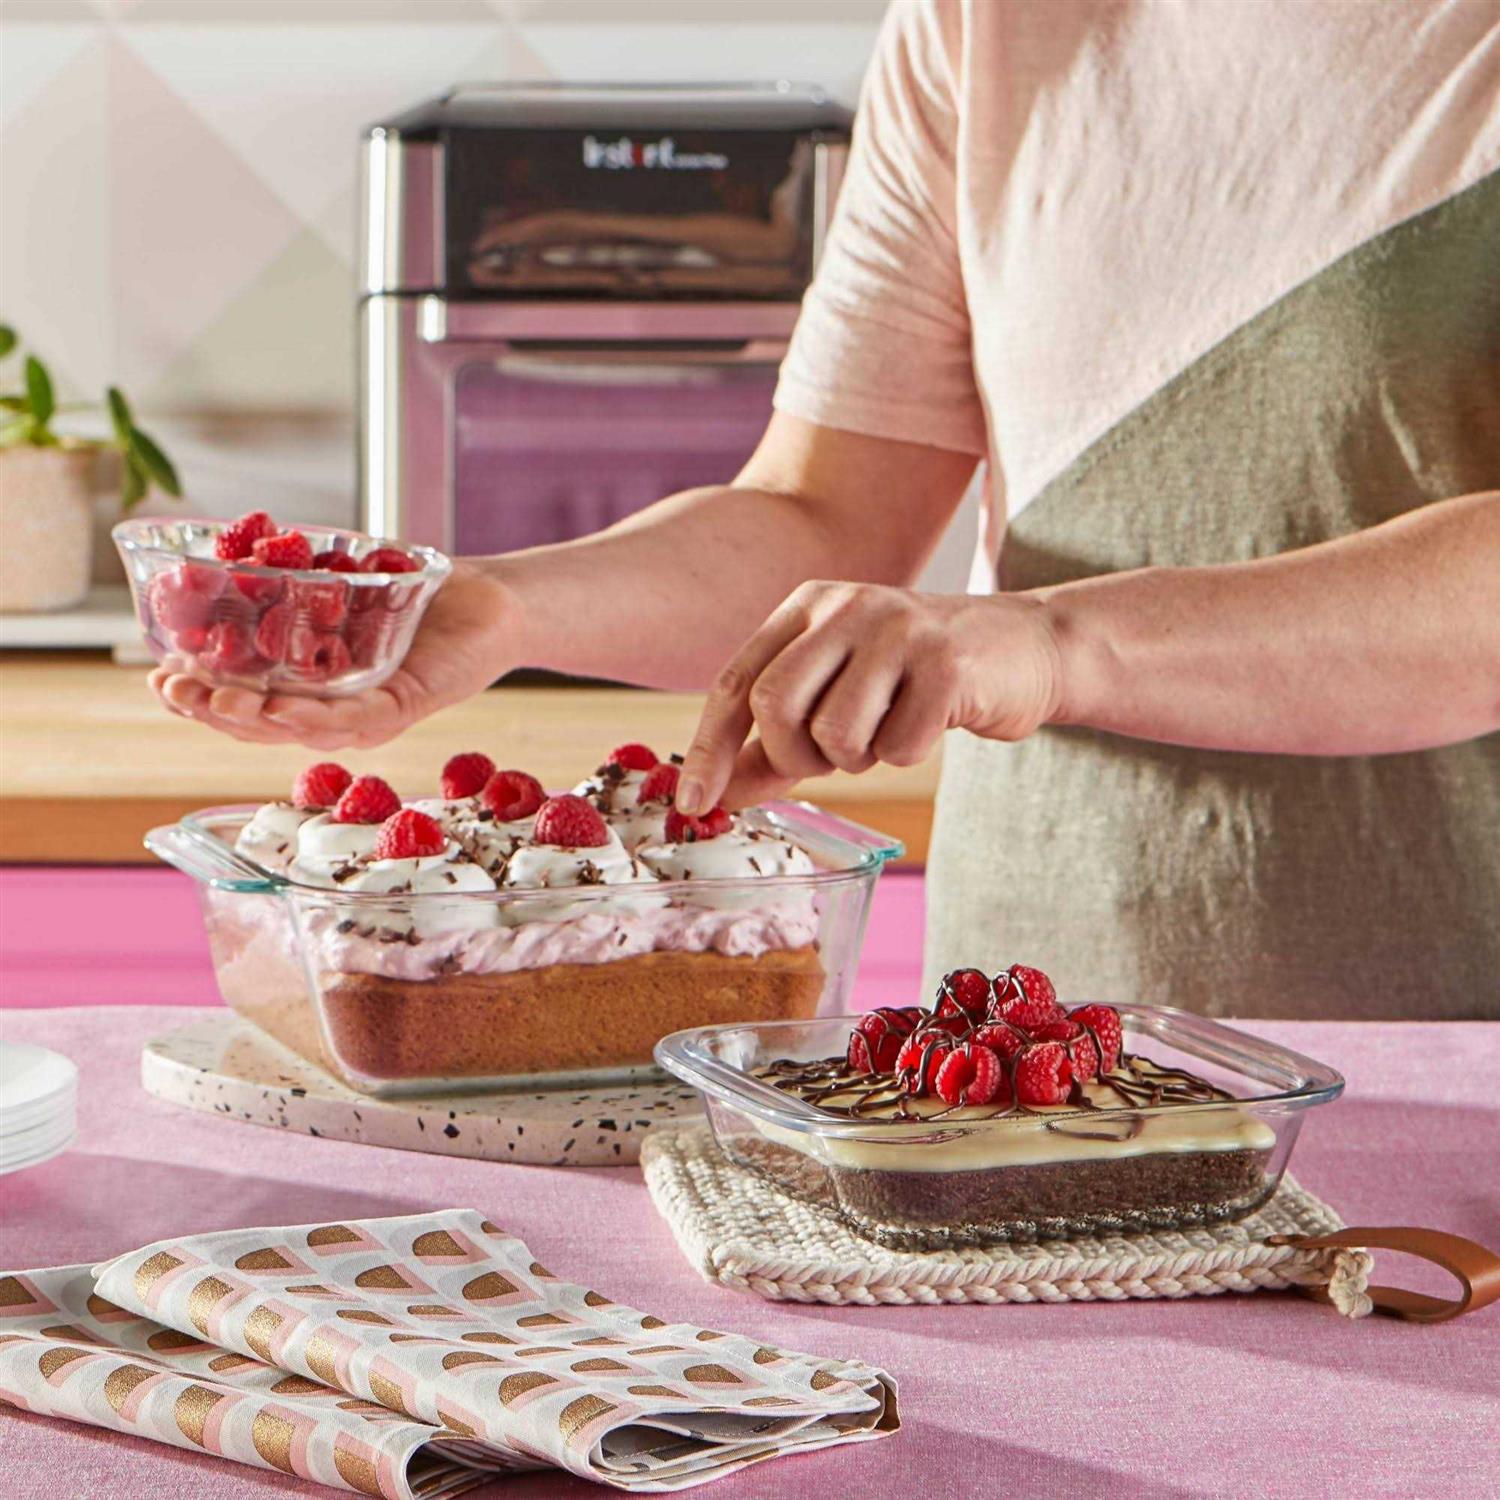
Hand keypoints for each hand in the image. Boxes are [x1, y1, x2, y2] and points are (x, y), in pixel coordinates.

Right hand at [149, 562, 518, 749]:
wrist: (492, 601)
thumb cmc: (418, 593)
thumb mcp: (340, 579)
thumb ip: (289, 572)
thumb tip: (230, 545)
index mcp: (309, 686)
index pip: (243, 702)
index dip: (198, 696)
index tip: (158, 675)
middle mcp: (333, 710)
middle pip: (258, 725)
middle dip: (207, 708)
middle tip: (169, 686)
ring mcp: (367, 714)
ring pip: (296, 729)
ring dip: (248, 717)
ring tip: (208, 697)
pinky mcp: (403, 706)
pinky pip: (355, 721)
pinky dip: (315, 715)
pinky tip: (279, 706)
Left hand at [677, 581, 1063, 812]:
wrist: (1028, 647)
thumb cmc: (918, 678)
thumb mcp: (839, 696)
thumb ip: (774, 743)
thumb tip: (714, 795)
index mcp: (809, 607)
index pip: (736, 680)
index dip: (709, 748)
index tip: (692, 804)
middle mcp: (847, 606)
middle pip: (775, 704)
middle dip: (793, 755)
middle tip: (826, 761)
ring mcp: (899, 629)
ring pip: (836, 733)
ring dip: (857, 758)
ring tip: (887, 730)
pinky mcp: (948, 663)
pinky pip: (898, 745)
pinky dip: (908, 753)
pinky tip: (930, 723)